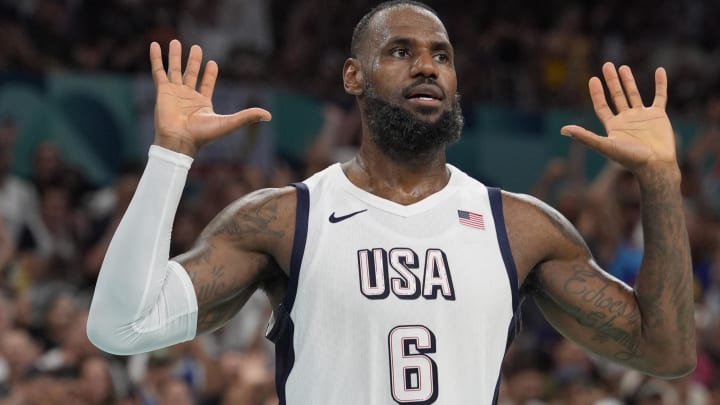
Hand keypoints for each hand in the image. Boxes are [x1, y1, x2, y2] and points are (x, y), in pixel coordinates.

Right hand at [150, 40, 270, 155]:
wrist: (180, 141)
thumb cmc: (202, 135)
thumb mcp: (229, 122)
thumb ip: (247, 116)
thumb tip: (269, 115)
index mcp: (202, 103)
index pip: (207, 84)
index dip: (210, 74)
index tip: (213, 63)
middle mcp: (188, 97)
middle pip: (191, 74)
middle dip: (194, 61)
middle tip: (197, 47)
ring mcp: (174, 93)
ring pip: (175, 70)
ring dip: (175, 56)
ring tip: (176, 42)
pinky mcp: (162, 91)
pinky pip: (158, 71)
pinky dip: (156, 58)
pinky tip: (155, 45)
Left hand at [561, 62, 675, 173]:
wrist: (655, 165)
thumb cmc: (630, 158)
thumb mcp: (605, 145)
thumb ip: (584, 136)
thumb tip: (562, 129)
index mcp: (613, 126)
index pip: (602, 106)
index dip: (597, 93)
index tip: (593, 79)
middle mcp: (626, 120)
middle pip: (616, 96)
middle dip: (611, 81)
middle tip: (607, 65)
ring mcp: (642, 117)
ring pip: (634, 95)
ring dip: (628, 81)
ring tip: (623, 67)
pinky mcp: (659, 116)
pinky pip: (660, 96)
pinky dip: (660, 84)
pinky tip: (660, 71)